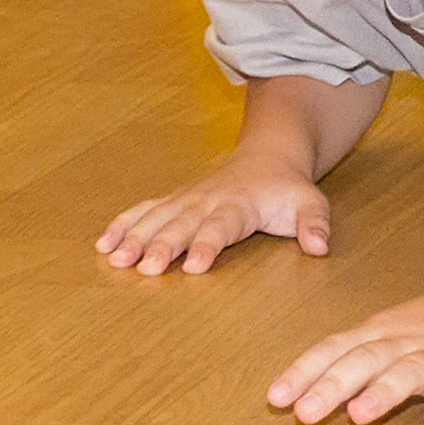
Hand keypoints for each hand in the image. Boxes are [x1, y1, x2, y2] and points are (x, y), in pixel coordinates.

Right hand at [98, 161, 329, 276]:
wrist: (267, 157)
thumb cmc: (286, 190)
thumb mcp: (310, 203)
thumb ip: (315, 224)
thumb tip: (320, 247)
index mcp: (238, 204)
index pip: (221, 226)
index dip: (208, 245)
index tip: (195, 265)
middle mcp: (207, 200)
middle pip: (181, 224)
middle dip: (162, 245)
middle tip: (145, 268)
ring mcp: (186, 199)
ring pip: (156, 217)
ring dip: (134, 237)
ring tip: (114, 258)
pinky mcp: (173, 200)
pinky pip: (144, 210)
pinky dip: (123, 224)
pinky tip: (103, 244)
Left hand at [267, 283, 423, 424]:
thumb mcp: (383, 335)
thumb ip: (348, 361)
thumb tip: (300, 393)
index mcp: (376, 335)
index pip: (333, 350)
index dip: (303, 373)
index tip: (275, 399)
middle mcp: (403, 342)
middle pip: (364, 360)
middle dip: (333, 385)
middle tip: (305, 413)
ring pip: (409, 371)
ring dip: (384, 392)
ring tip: (360, 415)